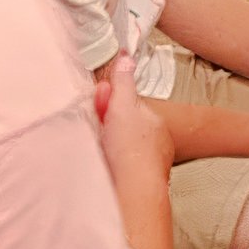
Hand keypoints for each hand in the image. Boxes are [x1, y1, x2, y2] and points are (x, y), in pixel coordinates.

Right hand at [95, 57, 173, 187]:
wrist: (132, 191)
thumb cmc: (132, 149)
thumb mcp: (124, 106)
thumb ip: (123, 83)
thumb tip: (126, 57)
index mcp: (154, 124)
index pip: (128, 106)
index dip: (110, 101)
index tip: (99, 100)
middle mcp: (151, 145)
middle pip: (121, 126)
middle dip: (105, 121)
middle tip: (96, 124)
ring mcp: (141, 165)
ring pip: (116, 146)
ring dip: (102, 142)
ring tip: (94, 144)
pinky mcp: (129, 183)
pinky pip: (112, 165)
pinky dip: (102, 162)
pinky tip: (95, 163)